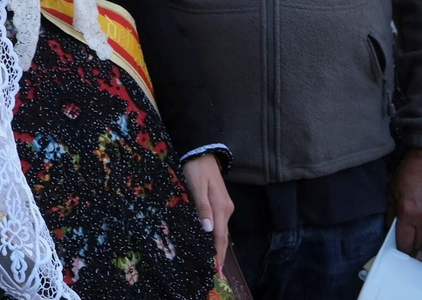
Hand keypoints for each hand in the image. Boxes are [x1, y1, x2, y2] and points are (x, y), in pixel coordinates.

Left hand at [180, 153, 231, 272]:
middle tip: (214, 270)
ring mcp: (224, 205)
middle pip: (223, 235)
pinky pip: (219, 222)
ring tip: (211, 259)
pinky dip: (216, 234)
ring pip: (221, 229)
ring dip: (217, 244)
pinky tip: (210, 240)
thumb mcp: (196, 187)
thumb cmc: (196, 168)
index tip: (216, 269)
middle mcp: (226, 208)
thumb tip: (208, 229)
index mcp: (221, 207)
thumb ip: (202, 208)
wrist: (201, 151)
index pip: (220, 236)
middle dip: (219, 252)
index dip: (218, 253)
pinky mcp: (220, 201)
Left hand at [391, 149, 421, 253]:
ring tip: (417, 230)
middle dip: (412, 245)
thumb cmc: (408, 175)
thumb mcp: (392, 193)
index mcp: (409, 214)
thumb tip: (391, 230)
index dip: (400, 248)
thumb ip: (392, 215)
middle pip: (420, 246)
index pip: (405, 243)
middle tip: (407, 239)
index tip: (397, 247)